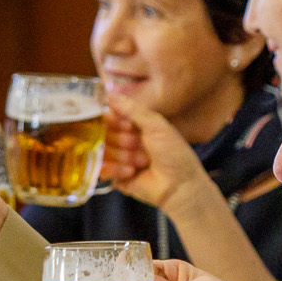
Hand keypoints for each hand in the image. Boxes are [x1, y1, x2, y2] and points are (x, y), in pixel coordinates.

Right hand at [101, 98, 209, 214]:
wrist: (180, 186)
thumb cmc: (174, 153)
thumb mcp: (156, 125)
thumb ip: (132, 109)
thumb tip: (109, 94)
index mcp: (134, 126)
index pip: (110, 117)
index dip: (114, 121)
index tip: (128, 126)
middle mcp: (124, 141)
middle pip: (103, 134)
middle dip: (121, 140)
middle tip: (138, 145)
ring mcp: (119, 159)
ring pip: (102, 151)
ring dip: (122, 156)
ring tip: (142, 161)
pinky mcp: (115, 176)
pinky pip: (102, 169)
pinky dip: (116, 170)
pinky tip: (132, 172)